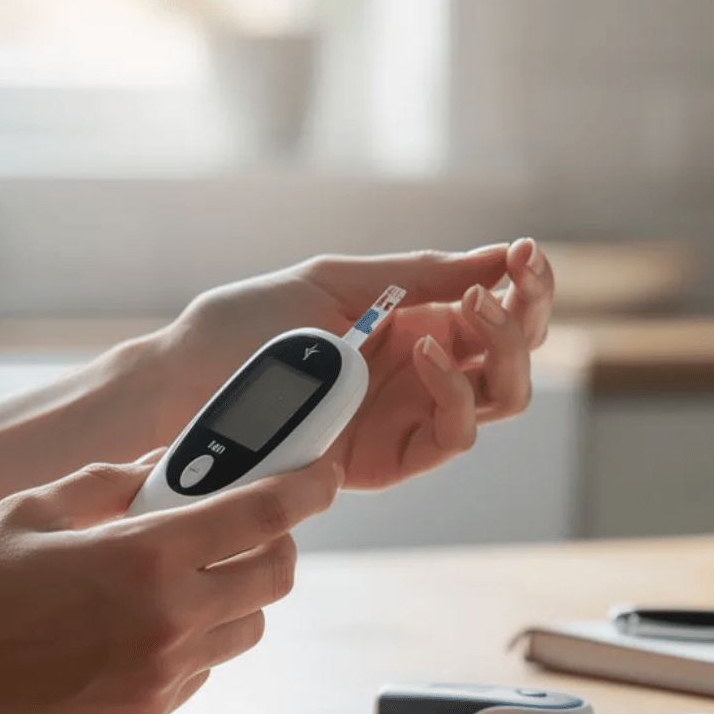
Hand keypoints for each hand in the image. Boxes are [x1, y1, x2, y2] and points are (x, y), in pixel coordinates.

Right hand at [0, 452, 339, 713]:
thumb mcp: (36, 508)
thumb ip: (112, 479)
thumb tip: (166, 463)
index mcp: (145, 554)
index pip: (263, 516)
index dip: (306, 488)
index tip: (322, 475)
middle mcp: (170, 616)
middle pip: (276, 574)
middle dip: (276, 542)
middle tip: (249, 526)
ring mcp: (165, 670)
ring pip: (250, 624)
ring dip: (239, 593)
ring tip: (193, 576)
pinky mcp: (152, 710)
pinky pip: (208, 665)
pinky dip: (200, 637)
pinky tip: (151, 623)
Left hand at [149, 239, 554, 489]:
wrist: (185, 384)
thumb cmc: (247, 327)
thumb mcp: (336, 282)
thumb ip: (419, 275)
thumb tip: (499, 257)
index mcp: (414, 321)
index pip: (498, 307)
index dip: (527, 283)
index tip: (527, 254)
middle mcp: (423, 371)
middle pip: (513, 353)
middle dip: (528, 312)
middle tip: (515, 279)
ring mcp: (411, 415)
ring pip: (501, 397)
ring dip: (505, 349)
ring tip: (473, 308)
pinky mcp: (393, 459)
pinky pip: (454, 435)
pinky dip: (454, 390)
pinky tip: (426, 352)